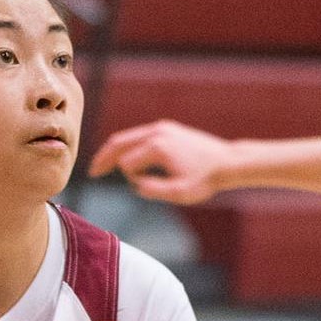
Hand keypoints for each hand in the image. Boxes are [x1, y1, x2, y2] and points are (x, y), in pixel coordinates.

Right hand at [87, 120, 234, 204]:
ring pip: (127, 137)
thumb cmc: (206, 179)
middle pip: (119, 142)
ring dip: (114, 151)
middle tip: (92, 172)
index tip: (144, 187)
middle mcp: (156, 132)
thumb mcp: (181, 193)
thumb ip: (155, 190)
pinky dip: (128, 145)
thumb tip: (135, 185)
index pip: (127, 163)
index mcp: (157, 147)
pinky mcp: (167, 128)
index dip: (130, 179)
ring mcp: (161, 127)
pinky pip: (139, 135)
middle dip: (104, 157)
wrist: (228, 161)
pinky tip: (125, 157)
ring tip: (103, 165)